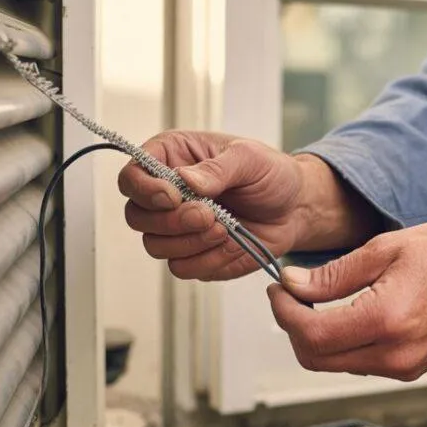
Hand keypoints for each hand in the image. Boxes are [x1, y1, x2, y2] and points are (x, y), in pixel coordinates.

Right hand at [118, 131, 381, 279]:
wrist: (295, 208)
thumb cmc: (271, 174)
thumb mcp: (249, 158)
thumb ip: (217, 168)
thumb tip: (187, 179)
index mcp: (171, 159)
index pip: (131, 177)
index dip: (145, 190)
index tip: (173, 196)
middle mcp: (167, 195)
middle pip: (137, 217)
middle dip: (173, 221)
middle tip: (209, 215)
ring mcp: (177, 229)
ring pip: (156, 247)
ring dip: (191, 241)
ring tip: (225, 227)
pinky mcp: (193, 255)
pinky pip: (182, 268)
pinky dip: (206, 259)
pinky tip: (229, 243)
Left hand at [267, 222, 426, 380]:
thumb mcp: (387, 249)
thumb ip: (335, 272)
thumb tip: (294, 284)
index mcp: (387, 321)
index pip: (312, 334)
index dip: (285, 313)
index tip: (279, 290)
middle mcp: (394, 355)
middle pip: (316, 359)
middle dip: (294, 327)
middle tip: (290, 296)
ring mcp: (402, 368)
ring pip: (334, 365)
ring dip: (316, 336)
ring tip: (316, 300)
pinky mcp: (408, 370)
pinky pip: (358, 363)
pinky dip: (340, 342)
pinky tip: (343, 314)